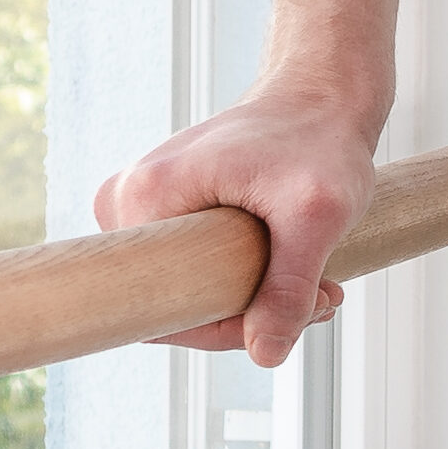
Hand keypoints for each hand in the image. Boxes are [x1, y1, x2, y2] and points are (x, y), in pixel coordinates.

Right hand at [97, 0, 405, 364]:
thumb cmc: (319, 140)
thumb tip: (265, 355)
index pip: (159, 307)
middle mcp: (127, 200)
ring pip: (188, 289)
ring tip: (320, 285)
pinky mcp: (164, 209)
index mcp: (145, 196)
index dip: (223, 329)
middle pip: (174, 301)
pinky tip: (300, 269)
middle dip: (249, 315)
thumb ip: (288, 288)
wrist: (320, 93)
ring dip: (255, 299)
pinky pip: (192, 269)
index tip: (291, 314)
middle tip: (320, 299)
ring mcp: (142, 206)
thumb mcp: (315, 218)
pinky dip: (246, 278)